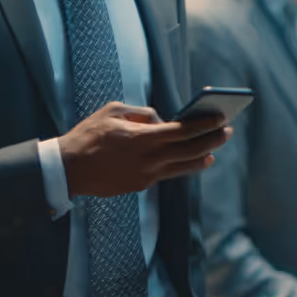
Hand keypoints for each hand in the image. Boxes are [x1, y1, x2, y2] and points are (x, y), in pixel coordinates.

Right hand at [59, 101, 230, 197]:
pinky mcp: (141, 185)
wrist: (70, 169)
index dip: (203, 125)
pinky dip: (183, 167)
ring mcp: (147, 175)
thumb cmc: (89, 135)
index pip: (182, 131)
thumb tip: (160, 120)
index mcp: (143, 138)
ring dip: (201, 157)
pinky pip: (168, 173)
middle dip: (211, 140)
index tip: (220, 118)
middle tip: (226, 132)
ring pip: (183, 167)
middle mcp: (149, 159)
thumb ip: (141, 113)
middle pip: (189, 151)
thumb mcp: (113, 111)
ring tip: (214, 150)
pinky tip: (192, 162)